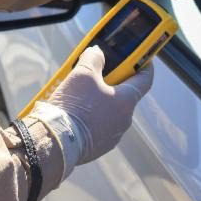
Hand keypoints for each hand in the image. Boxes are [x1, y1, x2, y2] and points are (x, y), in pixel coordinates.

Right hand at [46, 46, 153, 164]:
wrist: (56, 141)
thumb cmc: (73, 105)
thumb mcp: (83, 72)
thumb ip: (94, 58)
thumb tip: (97, 52)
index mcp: (126, 101)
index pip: (145, 80)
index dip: (144, 66)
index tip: (141, 59)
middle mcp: (124, 120)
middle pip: (125, 96)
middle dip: (114, 83)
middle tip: (99, 74)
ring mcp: (113, 136)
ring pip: (111, 112)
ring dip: (101, 102)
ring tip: (82, 95)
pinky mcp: (99, 147)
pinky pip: (99, 127)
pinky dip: (92, 118)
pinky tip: (77, 113)